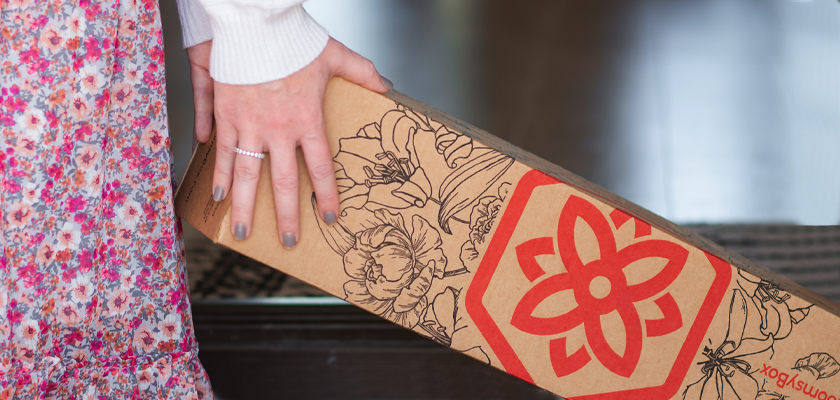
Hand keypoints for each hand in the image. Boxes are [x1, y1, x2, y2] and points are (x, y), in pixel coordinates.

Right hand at [189, 38, 390, 247]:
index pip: (320, 168)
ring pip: (247, 174)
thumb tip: (387, 86)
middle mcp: (278, 129)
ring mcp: (249, 124)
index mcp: (307, 120)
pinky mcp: (226, 114)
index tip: (330, 217)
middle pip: (282, 183)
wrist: (255, 24)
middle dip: (285, 216)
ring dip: (244, 206)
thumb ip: (362, 73)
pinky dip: (220, 173)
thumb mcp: (335, 55)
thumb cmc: (295, 38)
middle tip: (287, 241)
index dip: (327, 195)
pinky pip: (224, 150)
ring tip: (241, 231)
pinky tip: (218, 193)